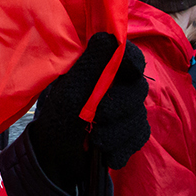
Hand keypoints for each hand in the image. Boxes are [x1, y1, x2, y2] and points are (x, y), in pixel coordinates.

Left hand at [29, 35, 149, 192]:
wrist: (55, 158)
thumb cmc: (57, 119)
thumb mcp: (70, 93)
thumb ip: (90, 67)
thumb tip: (108, 36)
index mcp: (103, 70)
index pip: (129, 56)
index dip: (132, 60)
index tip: (128, 68)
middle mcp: (119, 86)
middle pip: (138, 89)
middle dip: (119, 108)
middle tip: (97, 118)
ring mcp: (129, 110)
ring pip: (139, 117)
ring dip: (115, 133)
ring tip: (94, 140)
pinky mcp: (133, 132)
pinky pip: (139, 137)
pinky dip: (121, 148)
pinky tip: (105, 153)